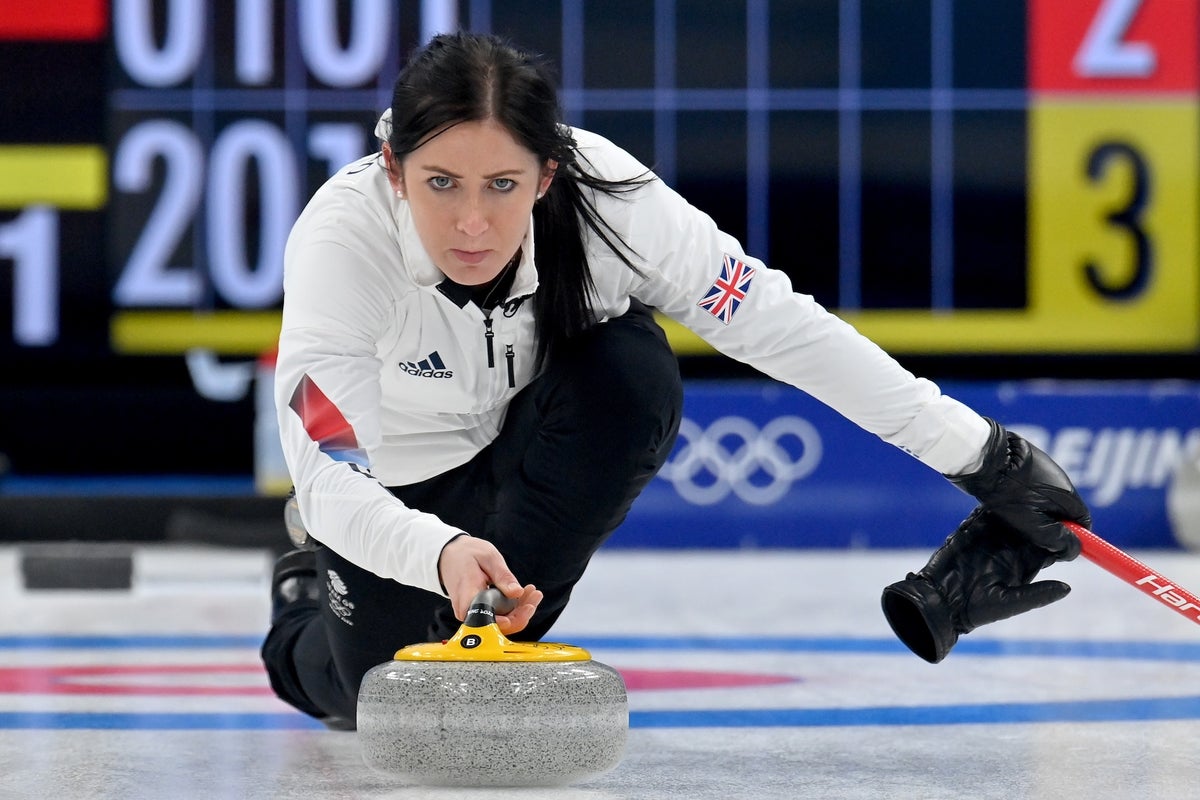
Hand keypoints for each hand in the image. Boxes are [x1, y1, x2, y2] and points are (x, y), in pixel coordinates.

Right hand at [438, 535, 542, 634]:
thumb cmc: (467, 555)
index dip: (509, 620)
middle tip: (536, 594)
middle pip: (499, 625)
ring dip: (520, 610)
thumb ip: (503, 576)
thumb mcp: (488, 557)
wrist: (449, 556)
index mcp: (468, 597)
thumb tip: (517, 593)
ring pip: (501, 623)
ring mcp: (472, 615)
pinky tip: (524, 596)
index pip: (489, 619)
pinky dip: (512, 609)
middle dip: (522, 613)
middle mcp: (468, 612)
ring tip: (533, 592)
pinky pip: (498, 617)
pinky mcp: (478, 614)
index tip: (527, 607)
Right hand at [881, 508, 1071, 662]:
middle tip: (1052, 498)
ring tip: (1027, 490)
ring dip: (1019, 504)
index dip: (1060, 536)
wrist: (942, 601)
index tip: (1070, 524)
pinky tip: (1002, 492)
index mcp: (1025, 566)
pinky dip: (995, 502)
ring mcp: (992, 537)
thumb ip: (1037, 595)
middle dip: (1043, 514)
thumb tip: (1067, 588)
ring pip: (1013, 515)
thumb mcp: (1009, 602)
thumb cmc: (977, 608)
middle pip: (1034, 527)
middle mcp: (1012, 549)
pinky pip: (988, 511)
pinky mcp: (972, 529)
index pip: (1048, 546)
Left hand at [948, 418, 1090, 560]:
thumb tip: (1075, 550)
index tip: (1056, 547)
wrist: (986, 459)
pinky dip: (1024, 498)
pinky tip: (1006, 503)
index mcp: (1069, 495)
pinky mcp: (1028, 464)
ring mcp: (1045, 469)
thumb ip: (1057, 540)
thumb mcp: (1034, 525)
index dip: (1072, 537)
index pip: (1083, 521)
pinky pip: (1032, 487)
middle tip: (1031, 536)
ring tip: (1014, 519)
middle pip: (1065, 512)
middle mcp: (1062, 480)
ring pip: (1047, 500)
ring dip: (1036, 512)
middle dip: (1052, 526)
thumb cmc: (1009, 494)